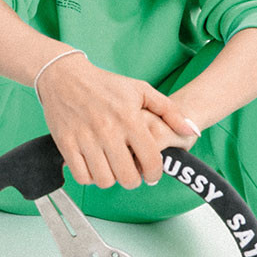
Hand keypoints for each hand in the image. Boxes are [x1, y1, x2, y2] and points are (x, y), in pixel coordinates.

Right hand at [37, 53, 197, 188]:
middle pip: (127, 177)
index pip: (150, 160)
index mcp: (129, 118)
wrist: (64, 76)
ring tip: (113, 168)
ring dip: (112, 179)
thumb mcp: (141, 90)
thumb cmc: (106, 84)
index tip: (152, 174)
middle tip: (132, 173)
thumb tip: (191, 130)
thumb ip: (170, 111)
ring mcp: (85, 138)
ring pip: (104, 180)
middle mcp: (107, 130)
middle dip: (134, 180)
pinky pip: (82, 176)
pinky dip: (90, 177)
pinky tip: (95, 167)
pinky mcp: (66, 144)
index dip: (155, 173)